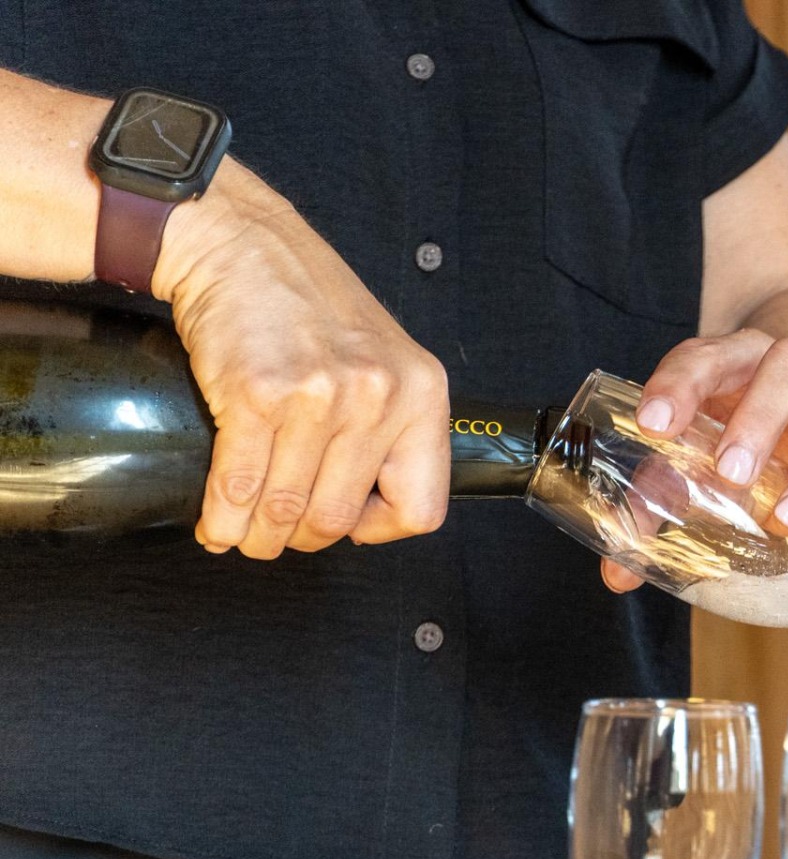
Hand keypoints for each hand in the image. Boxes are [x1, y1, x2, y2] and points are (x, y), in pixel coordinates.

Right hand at [158, 162, 449, 557]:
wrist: (242, 244)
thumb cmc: (309, 301)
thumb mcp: (385, 359)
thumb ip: (390, 427)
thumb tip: (367, 510)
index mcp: (423, 393)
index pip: (421, 507)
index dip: (379, 529)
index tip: (350, 521)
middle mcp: (379, 397)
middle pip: (339, 518)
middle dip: (301, 538)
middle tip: (279, 533)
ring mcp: (319, 397)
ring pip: (286, 511)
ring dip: (257, 537)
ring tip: (242, 532)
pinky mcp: (257, 394)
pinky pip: (239, 486)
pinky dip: (222, 518)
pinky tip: (217, 521)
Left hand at [600, 330, 787, 593]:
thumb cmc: (743, 429)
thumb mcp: (696, 446)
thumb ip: (654, 501)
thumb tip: (619, 575)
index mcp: (742, 361)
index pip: (708, 357)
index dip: (680, 387)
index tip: (653, 425)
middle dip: (760, 421)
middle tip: (731, 473)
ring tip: (787, 520)